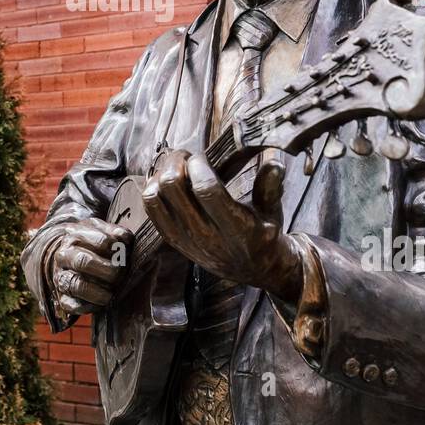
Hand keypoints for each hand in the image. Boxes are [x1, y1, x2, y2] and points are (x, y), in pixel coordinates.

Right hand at [49, 218, 132, 316]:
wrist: (65, 256)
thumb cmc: (89, 242)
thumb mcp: (99, 229)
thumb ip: (114, 232)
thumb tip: (125, 239)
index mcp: (75, 236)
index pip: (102, 241)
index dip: (119, 249)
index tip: (125, 254)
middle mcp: (64, 256)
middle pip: (85, 262)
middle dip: (110, 271)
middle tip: (120, 274)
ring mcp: (61, 277)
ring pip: (77, 285)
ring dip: (100, 291)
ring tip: (112, 291)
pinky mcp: (62, 297)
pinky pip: (73, 306)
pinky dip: (90, 307)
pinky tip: (103, 302)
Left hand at [142, 149, 302, 301]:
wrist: (251, 269)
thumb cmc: (263, 235)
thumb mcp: (273, 213)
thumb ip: (271, 188)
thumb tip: (274, 163)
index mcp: (236, 228)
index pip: (207, 190)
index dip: (199, 166)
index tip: (201, 156)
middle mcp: (207, 235)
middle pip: (174, 188)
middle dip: (177, 162)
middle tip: (186, 155)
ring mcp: (186, 239)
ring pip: (156, 197)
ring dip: (162, 174)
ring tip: (176, 167)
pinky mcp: (173, 240)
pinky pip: (151, 209)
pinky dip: (153, 189)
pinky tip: (166, 181)